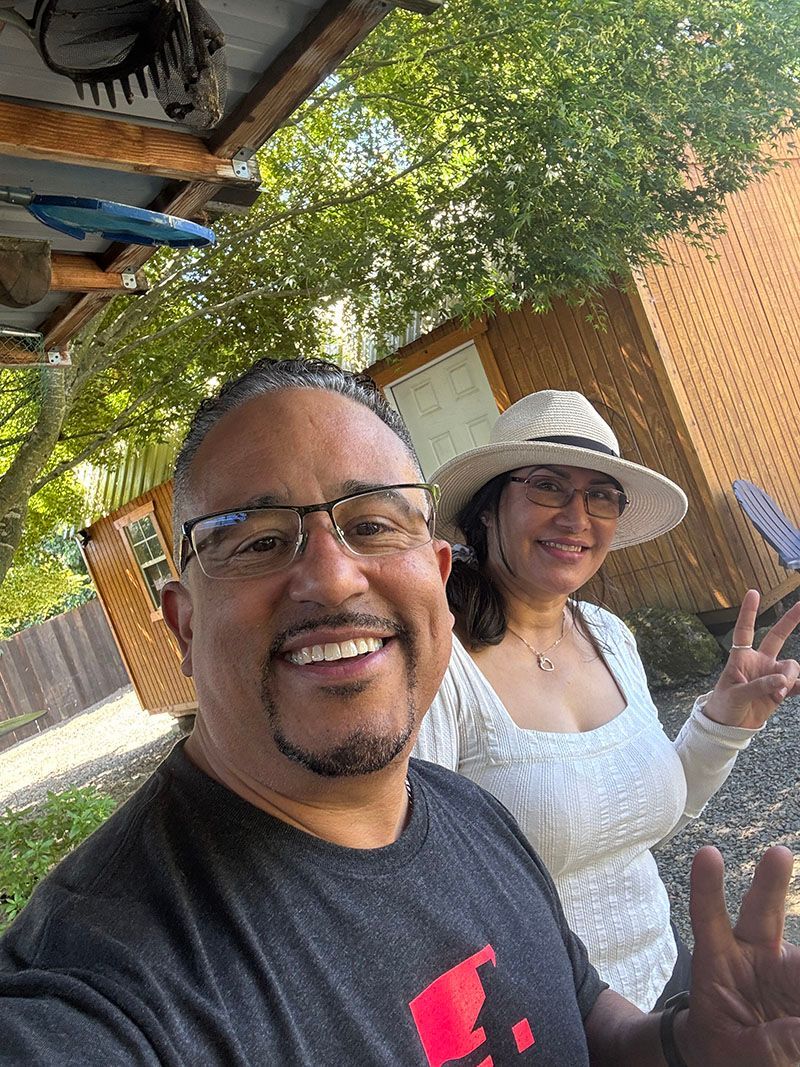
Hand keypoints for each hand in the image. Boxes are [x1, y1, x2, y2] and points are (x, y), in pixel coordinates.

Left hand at [681, 845, 799, 1066]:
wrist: (736, 1058)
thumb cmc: (722, 1049)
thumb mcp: (736, 1053)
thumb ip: (768, 1044)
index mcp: (717, 963)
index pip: (708, 919)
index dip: (706, 888)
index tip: (706, 855)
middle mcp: (751, 954)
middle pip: (760, 911)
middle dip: (769, 881)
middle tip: (778, 854)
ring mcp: (781, 965)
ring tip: (795, 986)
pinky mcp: (799, 979)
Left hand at [703, 590, 799, 728]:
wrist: (729, 727)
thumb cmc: (724, 705)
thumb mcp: (735, 694)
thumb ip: (758, 686)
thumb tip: (782, 679)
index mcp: (741, 658)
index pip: (745, 630)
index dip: (749, 612)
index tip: (753, 592)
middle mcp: (759, 662)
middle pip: (777, 637)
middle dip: (790, 620)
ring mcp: (771, 675)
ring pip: (791, 666)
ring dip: (790, 676)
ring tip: (779, 692)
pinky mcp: (781, 691)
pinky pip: (797, 685)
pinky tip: (797, 688)